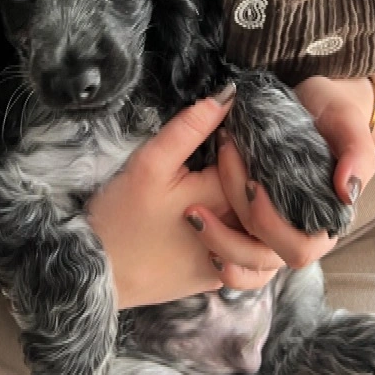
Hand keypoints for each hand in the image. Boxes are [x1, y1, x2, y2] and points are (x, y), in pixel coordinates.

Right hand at [85, 88, 284, 309]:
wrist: (99, 275)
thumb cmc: (122, 217)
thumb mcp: (150, 164)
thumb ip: (189, 128)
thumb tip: (227, 95)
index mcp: (224, 202)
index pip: (261, 166)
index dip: (253, 144)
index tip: (234, 132)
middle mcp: (237, 236)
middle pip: (275, 202)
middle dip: (264, 175)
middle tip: (238, 154)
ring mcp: (231, 264)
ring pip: (273, 237)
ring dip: (265, 211)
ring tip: (241, 188)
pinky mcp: (218, 279)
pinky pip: (255, 261)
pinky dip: (254, 239)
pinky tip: (235, 220)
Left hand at [183, 75, 374, 273]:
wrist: (315, 104)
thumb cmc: (334, 115)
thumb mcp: (349, 123)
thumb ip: (358, 154)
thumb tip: (347, 193)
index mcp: (326, 219)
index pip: (300, 247)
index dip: (272, 225)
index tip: (252, 184)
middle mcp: (300, 233)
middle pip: (265, 256)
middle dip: (231, 234)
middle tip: (204, 200)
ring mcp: (276, 231)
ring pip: (246, 262)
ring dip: (218, 243)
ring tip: (194, 213)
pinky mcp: (255, 224)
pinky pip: (235, 257)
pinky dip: (216, 249)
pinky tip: (197, 225)